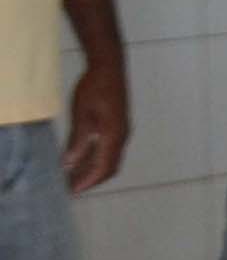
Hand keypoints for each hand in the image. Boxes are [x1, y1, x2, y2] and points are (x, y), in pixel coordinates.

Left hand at [63, 58, 128, 193]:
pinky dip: (98, 159)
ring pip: (111, 159)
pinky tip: (83, 157)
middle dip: (93, 180)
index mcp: (113, 136)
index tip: (74, 190)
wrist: (110, 68)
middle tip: (73, 186)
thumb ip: (78, 140)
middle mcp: (122, 137)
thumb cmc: (94, 88)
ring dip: (95, 170)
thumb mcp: (81, 114)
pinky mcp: (119, 126)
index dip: (88, 181)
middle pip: (111, 167)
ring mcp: (123, 132)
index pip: (103, 167)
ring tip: (75, 175)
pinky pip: (111, 150)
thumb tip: (70, 163)